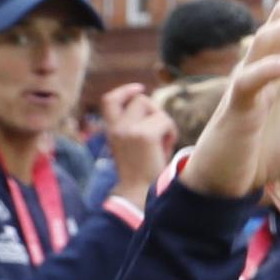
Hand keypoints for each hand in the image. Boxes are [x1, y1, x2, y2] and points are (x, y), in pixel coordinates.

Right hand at [98, 83, 177, 208]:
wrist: (139, 191)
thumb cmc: (143, 169)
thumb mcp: (134, 142)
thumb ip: (137, 124)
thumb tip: (150, 104)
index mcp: (111, 129)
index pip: (109, 100)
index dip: (125, 90)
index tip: (139, 88)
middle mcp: (116, 127)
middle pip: (139, 98)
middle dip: (155, 109)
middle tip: (159, 131)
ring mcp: (128, 130)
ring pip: (154, 108)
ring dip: (164, 122)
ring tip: (161, 143)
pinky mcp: (143, 135)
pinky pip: (165, 121)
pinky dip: (171, 133)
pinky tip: (165, 148)